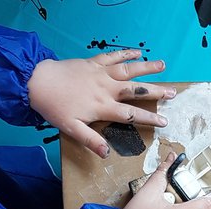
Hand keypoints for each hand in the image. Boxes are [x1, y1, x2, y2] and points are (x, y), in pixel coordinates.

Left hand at [27, 50, 176, 157]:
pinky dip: (126, 53)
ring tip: (163, 65)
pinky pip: (113, 56)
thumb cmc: (55, 107)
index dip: (150, 118)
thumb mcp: (71, 129)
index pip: (131, 114)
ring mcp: (101, 73)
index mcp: (103, 106)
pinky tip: (137, 51)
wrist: (38, 82)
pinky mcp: (94, 63)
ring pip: (129, 70)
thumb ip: (91, 140)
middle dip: (156, 92)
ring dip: (147, 68)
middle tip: (173, 93)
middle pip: (136, 90)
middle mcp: (107, 88)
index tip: (165, 121)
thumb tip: (107, 153)